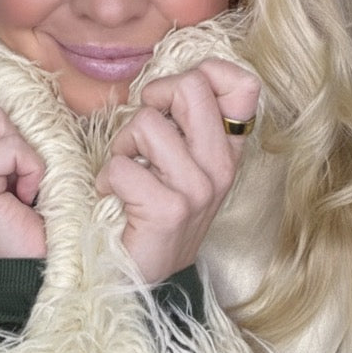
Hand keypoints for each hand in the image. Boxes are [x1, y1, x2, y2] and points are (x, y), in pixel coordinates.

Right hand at [0, 88, 45, 257]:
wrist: (37, 261)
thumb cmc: (31, 210)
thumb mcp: (11, 159)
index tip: (6, 155)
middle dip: (8, 130)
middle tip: (15, 170)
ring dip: (24, 152)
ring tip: (21, 185)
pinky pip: (11, 148)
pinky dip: (32, 169)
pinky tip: (25, 196)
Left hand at [94, 59, 259, 284]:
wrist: (138, 279)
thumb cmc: (150, 213)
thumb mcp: (179, 163)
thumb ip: (183, 122)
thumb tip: (165, 84)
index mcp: (228, 150)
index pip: (243, 85)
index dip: (203, 73)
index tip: (172, 102)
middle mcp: (221, 167)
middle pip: (192, 86)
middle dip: (152, 99)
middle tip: (141, 135)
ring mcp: (199, 189)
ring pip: (147, 124)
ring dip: (122, 146)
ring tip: (126, 175)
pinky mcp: (169, 210)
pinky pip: (122, 165)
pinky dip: (107, 179)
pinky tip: (115, 198)